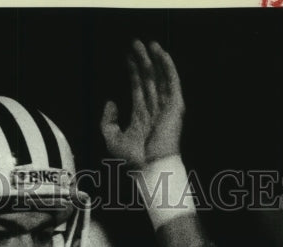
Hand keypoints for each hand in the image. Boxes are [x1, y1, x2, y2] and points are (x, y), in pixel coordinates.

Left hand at [101, 40, 184, 169]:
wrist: (150, 167)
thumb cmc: (133, 159)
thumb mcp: (112, 138)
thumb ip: (107, 121)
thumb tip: (110, 102)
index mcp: (141, 115)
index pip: (137, 87)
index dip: (133, 72)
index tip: (127, 58)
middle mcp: (154, 108)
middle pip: (148, 78)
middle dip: (142, 61)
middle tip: (135, 44)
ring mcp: (165, 106)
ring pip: (159, 77)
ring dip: (155, 59)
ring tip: (148, 44)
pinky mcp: (175, 106)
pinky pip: (172, 82)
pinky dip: (168, 67)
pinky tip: (161, 55)